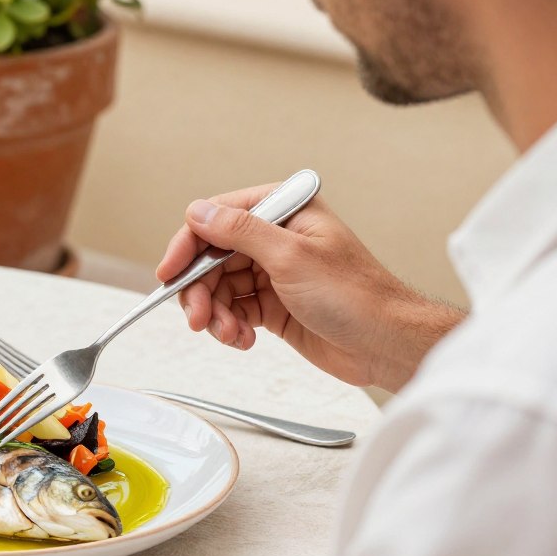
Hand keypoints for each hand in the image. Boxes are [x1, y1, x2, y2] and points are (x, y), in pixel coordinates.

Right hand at [155, 183, 462, 392]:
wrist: (386, 344)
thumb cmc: (357, 296)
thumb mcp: (292, 256)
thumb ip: (240, 231)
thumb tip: (199, 211)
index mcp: (284, 211)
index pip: (216, 219)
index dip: (188, 247)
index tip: (170, 274)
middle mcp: (275, 238)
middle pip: (211, 258)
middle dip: (201, 291)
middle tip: (199, 318)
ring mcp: (273, 272)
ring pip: (219, 288)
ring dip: (217, 314)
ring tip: (229, 334)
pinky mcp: (273, 304)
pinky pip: (234, 310)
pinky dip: (231, 327)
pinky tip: (242, 339)